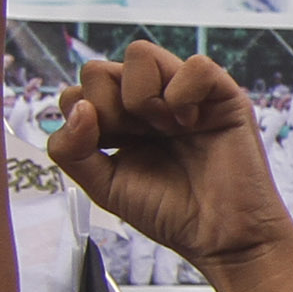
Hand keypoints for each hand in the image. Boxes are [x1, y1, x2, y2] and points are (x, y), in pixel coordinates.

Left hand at [47, 41, 292, 274]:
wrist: (220, 238)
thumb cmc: (171, 213)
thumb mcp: (104, 186)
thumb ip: (71, 150)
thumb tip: (78, 107)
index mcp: (121, 122)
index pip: (80, 91)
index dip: (85, 119)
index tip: (111, 149)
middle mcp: (149, 101)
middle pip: (98, 70)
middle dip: (108, 109)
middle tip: (138, 139)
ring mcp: (184, 94)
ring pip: (139, 54)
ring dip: (141, 97)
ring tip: (165, 129)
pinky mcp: (221, 93)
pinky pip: (194, 65)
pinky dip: (184, 93)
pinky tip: (191, 123)